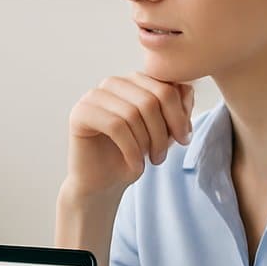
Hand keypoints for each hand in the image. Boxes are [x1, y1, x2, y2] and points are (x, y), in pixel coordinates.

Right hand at [62, 73, 193, 206]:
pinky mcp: (79, 113)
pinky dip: (131, 150)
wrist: (104, 183)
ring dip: (147, 143)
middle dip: (163, 132)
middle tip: (162, 157)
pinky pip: (115, 126)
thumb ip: (177, 109)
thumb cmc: (134, 155)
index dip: (179, 115)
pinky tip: (136, 166)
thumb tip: (187, 89)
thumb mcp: (165, 132)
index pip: (165, 87)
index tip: (184, 140)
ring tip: (151, 162)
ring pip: (132, 113)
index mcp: (133, 81)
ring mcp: (93, 96)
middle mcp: (112, 83)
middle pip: (150, 99)